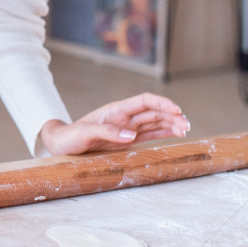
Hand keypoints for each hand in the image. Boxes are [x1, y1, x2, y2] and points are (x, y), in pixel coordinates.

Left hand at [38, 93, 189, 156]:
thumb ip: (106, 132)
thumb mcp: (84, 134)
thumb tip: (131, 136)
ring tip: (187, 129)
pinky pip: (149, 134)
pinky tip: (176, 134)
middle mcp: (124, 117)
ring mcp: (127, 128)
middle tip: (187, 124)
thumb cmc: (70, 137)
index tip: (177, 110)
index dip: (162, 103)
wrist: (61, 145)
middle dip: (172, 115)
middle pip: (153, 112)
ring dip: (171, 124)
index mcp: (116, 111)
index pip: (144, 101)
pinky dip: (164, 133)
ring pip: (155, 122)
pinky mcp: (126, 140)